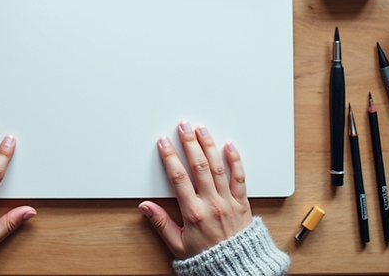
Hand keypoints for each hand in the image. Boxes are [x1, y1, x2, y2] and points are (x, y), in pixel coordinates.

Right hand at [139, 121, 253, 258]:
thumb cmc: (208, 258)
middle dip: (190, 142)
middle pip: (199, 166)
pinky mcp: (242, 203)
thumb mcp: (177, 245)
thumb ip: (161, 224)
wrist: (236, 267)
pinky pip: (240, 178)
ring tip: (202, 130)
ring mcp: (228, 201)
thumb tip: (145, 208)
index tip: (164, 142)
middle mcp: (212, 203)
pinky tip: (229, 146)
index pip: (178, 177)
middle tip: (184, 126)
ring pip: (218, 167)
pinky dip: (235, 160)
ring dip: (209, 145)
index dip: (169, 156)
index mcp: (193, 212)